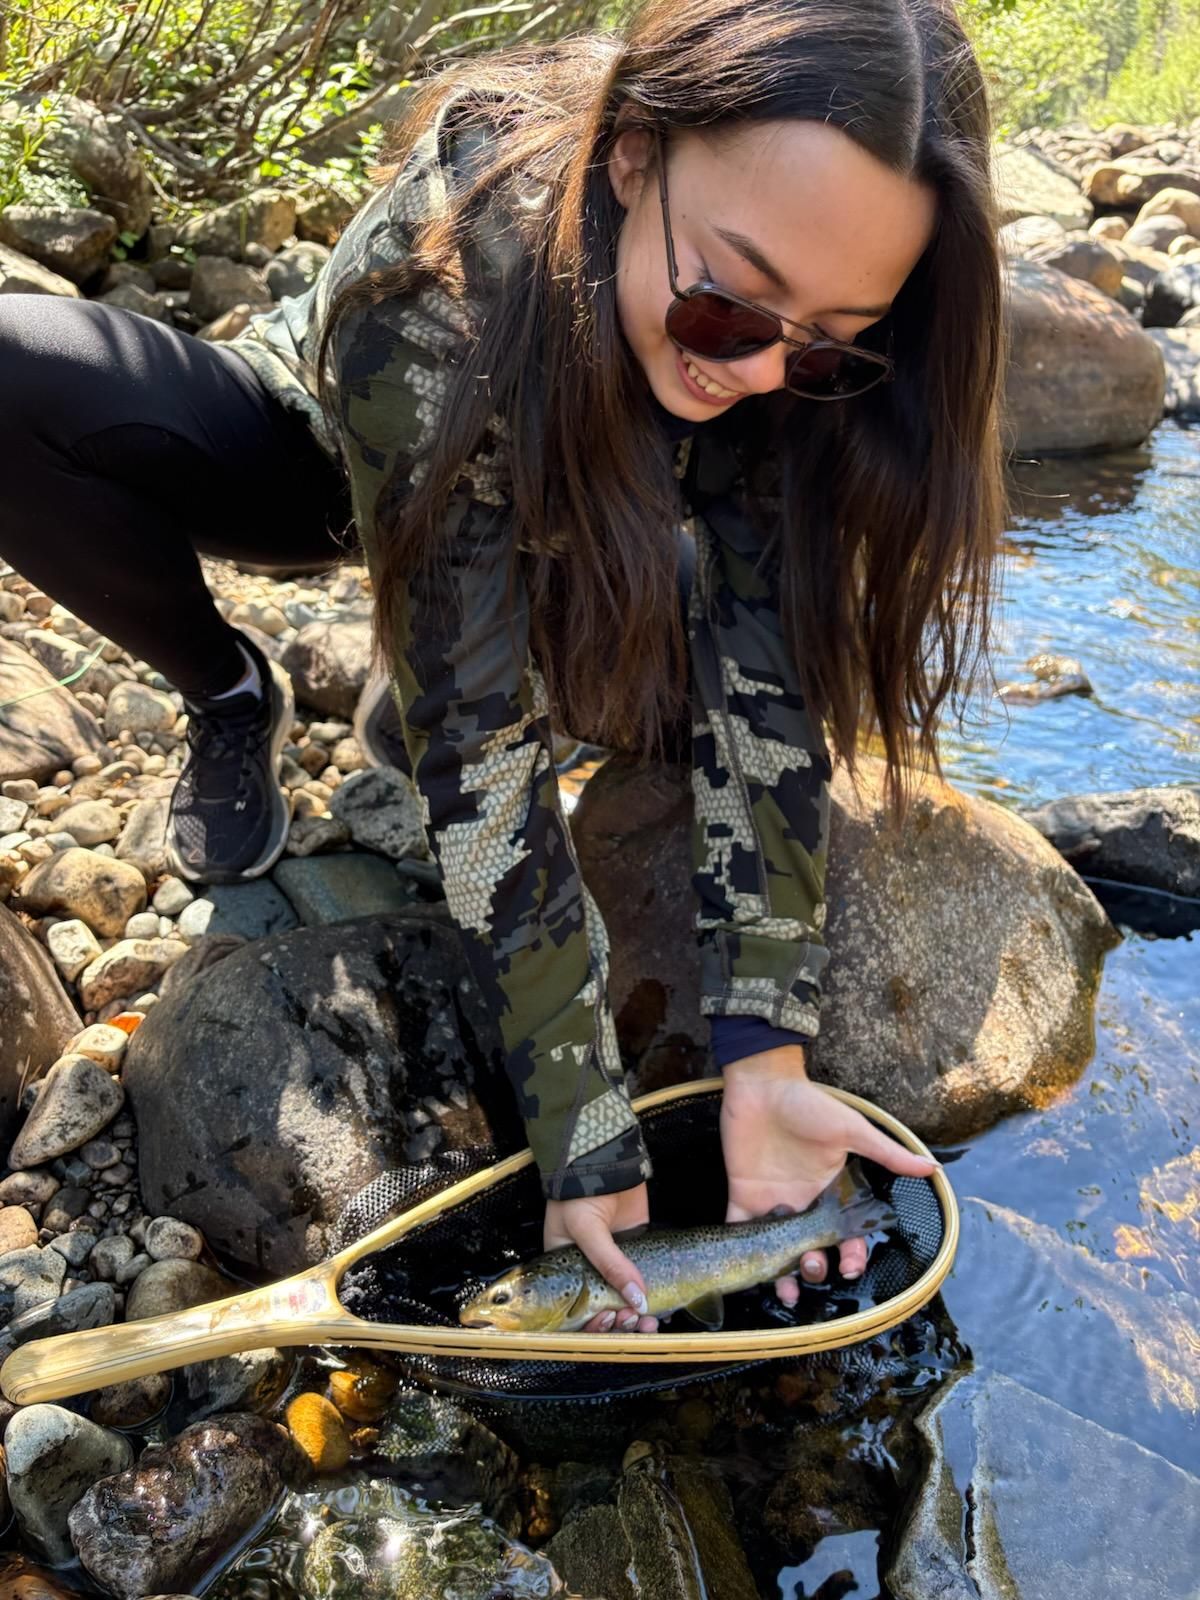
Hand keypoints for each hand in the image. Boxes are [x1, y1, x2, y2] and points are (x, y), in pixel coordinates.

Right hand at [544, 1183, 658, 1333]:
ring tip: (650, 1320)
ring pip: (627, 1299)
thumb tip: (637, 1300)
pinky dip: (651, 1296)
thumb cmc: (578, 1195)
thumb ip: (610, 1264)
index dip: (592, 1322)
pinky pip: (643, 1279)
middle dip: (619, 1321)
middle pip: (604, 1308)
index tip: (610, 1321)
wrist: (602, 1161)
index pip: (576, 1309)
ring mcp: (615, 1261)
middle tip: (634, 1320)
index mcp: (566, 1270)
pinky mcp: (637, 1249)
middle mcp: (589, 1271)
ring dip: (637, 1315)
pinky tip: (661, 1308)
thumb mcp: (586, 1230)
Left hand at [721, 1046, 937, 1306]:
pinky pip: (739, 1230)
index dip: (851, 1256)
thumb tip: (932, 1167)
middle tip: (813, 1267)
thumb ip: (886, 1153)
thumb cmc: (809, 1104)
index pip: (845, 1236)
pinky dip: (740, 1250)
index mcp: (830, 1193)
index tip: (850, 1268)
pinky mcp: (743, 1196)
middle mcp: (803, 1204)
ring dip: (781, 1274)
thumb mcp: (851, 1130)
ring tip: (785, 1289)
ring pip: (776, 1251)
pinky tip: (746, 1268)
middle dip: (815, 1269)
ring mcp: (772, 1203)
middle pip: (812, 1250)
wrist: (763, 1084)